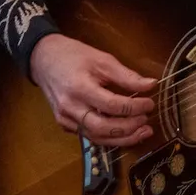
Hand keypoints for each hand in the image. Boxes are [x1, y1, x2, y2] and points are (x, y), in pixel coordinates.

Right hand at [29, 32, 157, 148]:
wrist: (44, 59)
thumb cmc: (74, 55)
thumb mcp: (102, 59)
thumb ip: (126, 75)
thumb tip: (151, 85)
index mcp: (80, 87)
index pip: (112, 105)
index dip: (134, 107)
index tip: (150, 103)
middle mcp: (70, 107)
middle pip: (104, 128)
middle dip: (129, 128)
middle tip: (146, 121)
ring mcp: (65, 119)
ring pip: (97, 137)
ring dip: (122, 139)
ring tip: (142, 132)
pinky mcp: (64, 125)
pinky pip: (89, 136)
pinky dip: (108, 137)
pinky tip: (124, 133)